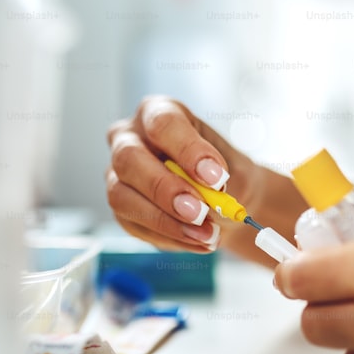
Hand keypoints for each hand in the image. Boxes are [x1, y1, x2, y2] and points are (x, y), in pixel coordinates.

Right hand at [106, 96, 263, 251]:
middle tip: (200, 212)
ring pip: (121, 196)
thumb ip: (224, 181)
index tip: (217, 178)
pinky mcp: (121, 206)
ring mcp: (118, 173)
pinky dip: (169, 237)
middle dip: (166, 189)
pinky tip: (197, 240)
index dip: (188, 151)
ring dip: (165, 221)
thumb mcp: (235, 170)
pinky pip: (133, 224)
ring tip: (206, 235)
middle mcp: (129, 138)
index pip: (163, 123)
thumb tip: (211, 198)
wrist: (223, 199)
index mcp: (158, 113)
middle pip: (129, 158)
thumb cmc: (223, 173)